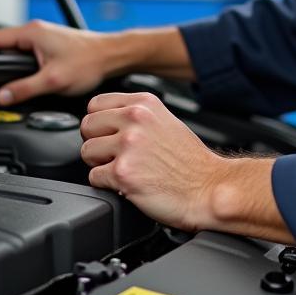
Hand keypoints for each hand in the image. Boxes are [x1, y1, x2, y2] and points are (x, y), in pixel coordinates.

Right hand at [0, 20, 112, 103]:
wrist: (112, 55)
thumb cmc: (90, 61)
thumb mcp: (54, 79)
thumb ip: (25, 88)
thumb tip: (2, 97)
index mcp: (31, 33)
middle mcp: (35, 32)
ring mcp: (42, 37)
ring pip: (9, 45)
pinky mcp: (49, 45)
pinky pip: (20, 49)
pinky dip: (7, 57)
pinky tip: (5, 67)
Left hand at [80, 91, 293, 242]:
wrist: (209, 189)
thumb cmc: (191, 163)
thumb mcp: (165, 122)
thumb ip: (136, 116)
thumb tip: (106, 120)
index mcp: (144, 104)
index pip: (95, 104)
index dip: (100, 123)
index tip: (110, 135)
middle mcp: (135, 119)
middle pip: (87, 126)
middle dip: (97, 143)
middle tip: (117, 156)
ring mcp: (128, 145)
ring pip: (86, 152)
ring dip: (101, 165)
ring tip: (126, 170)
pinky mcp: (123, 173)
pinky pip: (94, 177)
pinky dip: (107, 184)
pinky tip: (129, 183)